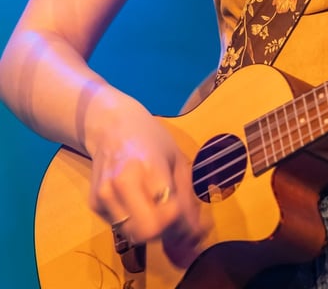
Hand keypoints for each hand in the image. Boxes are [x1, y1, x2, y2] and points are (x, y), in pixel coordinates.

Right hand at [85, 89, 209, 265]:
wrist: (111, 125)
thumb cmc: (151, 138)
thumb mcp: (177, 160)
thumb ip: (187, 198)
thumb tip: (197, 236)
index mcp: (149, 167)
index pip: (168, 214)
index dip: (185, 226)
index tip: (196, 226)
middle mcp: (122, 184)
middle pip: (148, 232)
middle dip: (167, 233)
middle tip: (176, 221)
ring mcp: (104, 195)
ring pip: (133, 236)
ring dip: (151, 232)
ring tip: (160, 211)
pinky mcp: (94, 204)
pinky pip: (120, 228)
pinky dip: (135, 224)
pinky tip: (140, 204)